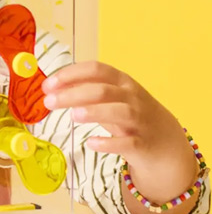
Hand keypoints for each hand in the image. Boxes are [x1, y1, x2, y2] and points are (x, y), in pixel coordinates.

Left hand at [41, 61, 196, 203]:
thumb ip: (85, 91)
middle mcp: (131, 97)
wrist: (165, 141)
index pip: (96, 70)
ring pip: (120, 112)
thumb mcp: (110, 99)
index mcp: (121, 82)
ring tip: (73, 116)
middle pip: (102, 90)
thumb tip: (54, 87)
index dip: (70, 75)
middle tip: (48, 102)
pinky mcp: (142, 143)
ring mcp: (139, 120)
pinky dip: (109, 143)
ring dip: (95, 112)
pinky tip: (91, 143)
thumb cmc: (129, 115)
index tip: (47, 85)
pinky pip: (127, 142)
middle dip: (73, 94)